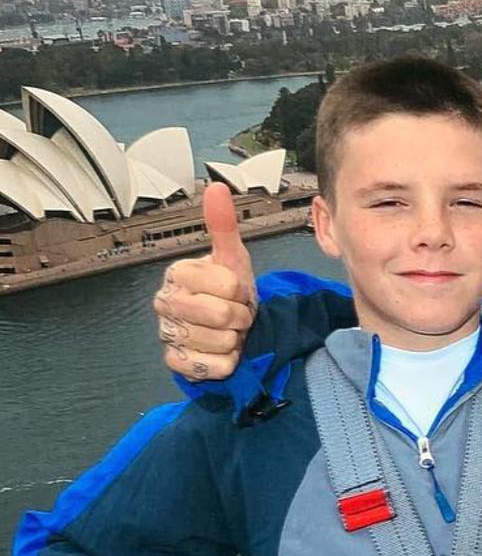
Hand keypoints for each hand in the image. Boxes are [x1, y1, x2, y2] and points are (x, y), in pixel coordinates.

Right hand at [153, 182, 256, 380]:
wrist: (227, 327)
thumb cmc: (227, 292)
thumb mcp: (232, 258)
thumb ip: (223, 226)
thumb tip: (217, 189)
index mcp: (179, 274)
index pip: (228, 287)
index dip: (241, 292)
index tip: (236, 291)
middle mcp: (166, 303)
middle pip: (222, 317)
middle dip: (240, 317)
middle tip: (236, 313)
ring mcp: (167, 334)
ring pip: (220, 343)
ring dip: (234, 340)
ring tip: (227, 331)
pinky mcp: (175, 362)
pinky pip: (213, 367)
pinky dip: (226, 362)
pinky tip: (219, 351)